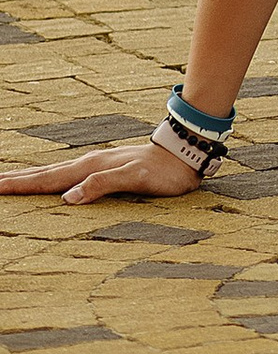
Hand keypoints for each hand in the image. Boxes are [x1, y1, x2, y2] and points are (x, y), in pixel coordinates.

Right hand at [0, 135, 200, 205]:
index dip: (20, 185)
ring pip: (54, 173)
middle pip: (44, 174)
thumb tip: (68, 198)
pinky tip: (51, 184)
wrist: (184, 155)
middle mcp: (89, 164)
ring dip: (30, 178)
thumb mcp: (134, 179)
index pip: (47, 180)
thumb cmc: (162, 172)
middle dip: (16, 179)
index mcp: (90, 168)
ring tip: (10, 181)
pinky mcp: (104, 170)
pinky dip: (51, 180)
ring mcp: (95, 165)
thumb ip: (102, 185)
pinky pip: (68, 177)